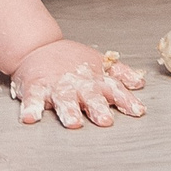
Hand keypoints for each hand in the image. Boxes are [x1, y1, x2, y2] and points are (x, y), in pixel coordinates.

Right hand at [9, 38, 146, 129]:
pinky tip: (31, 118)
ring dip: (68, 110)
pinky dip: (31, 108)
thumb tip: (139, 82)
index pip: (114, 89)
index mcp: (94, 79)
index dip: (126, 100)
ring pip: (63, 99)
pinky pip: (33, 99)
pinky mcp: (36, 87)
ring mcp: (56, 85)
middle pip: (89, 95)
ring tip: (73, 123)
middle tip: (105, 120)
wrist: (38, 47)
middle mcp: (77, 83)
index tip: (137, 111)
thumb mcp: (97, 63)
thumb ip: (119, 74)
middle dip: (97, 107)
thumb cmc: (69, 61)